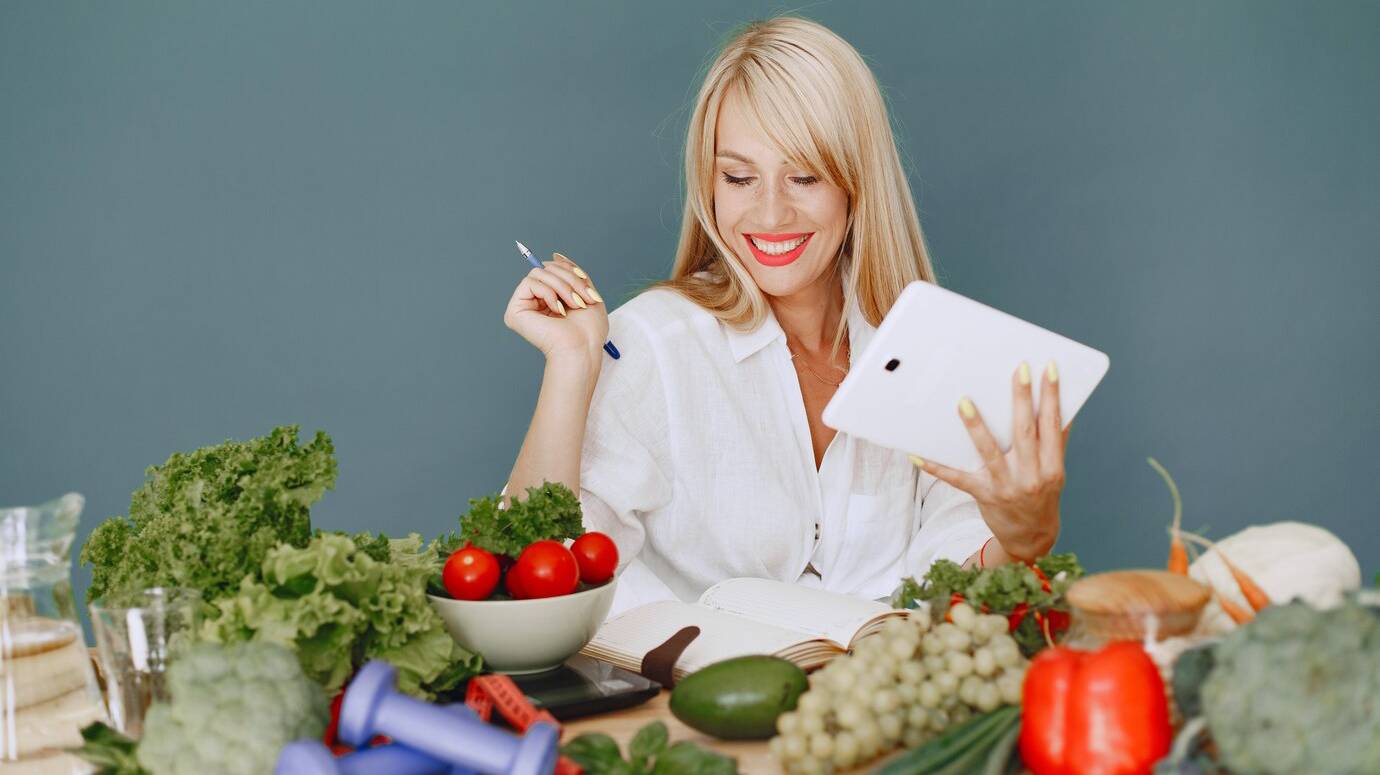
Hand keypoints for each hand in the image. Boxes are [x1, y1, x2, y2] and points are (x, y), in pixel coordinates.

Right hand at [503, 252, 608, 365]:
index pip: (553, 268)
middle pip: (546, 268)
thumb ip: (571, 272)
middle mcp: (534, 302)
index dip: (569, 270)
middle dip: (568, 278)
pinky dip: (548, 293)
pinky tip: (557, 311)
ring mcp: (523, 306)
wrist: (583, 348)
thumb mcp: (586, 292)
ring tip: (572, 305)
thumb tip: (555, 254)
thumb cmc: (588, 330)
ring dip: (562, 286)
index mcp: (550, 298)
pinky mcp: (514, 312)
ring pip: (538, 273)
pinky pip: (529, 283)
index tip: (584, 283)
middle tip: (581, 299)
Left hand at [913, 362, 1068, 561]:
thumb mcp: (1054, 471)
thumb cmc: (1041, 496)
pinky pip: (957, 479)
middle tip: (1018, 369)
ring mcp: (1005, 486)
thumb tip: (1059, 405)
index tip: (1049, 368)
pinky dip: (937, 467)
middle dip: (1022, 399)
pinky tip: (917, 454)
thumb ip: (1054, 442)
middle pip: (1025, 432)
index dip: (1052, 396)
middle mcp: (1030, 476)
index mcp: (1052, 466)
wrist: (1031, 540)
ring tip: (964, 402)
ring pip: (989, 452)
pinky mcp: (983, 496)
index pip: (1053, 425)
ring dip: (976, 427)